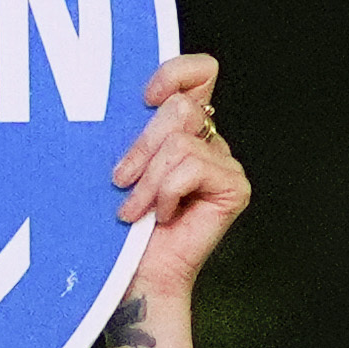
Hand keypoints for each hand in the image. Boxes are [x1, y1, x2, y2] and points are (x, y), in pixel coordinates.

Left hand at [111, 56, 246, 309]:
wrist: (134, 276)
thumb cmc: (119, 226)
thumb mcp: (119, 163)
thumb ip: (129, 127)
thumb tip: (115, 97)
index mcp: (182, 126)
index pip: (199, 72)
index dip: (176, 71)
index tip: (145, 96)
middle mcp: (207, 140)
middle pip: (181, 107)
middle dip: (142, 146)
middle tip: (120, 180)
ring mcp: (223, 163)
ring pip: (181, 141)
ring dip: (148, 180)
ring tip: (135, 208)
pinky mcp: (233, 186)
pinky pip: (192, 167)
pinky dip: (167, 192)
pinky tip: (161, 215)